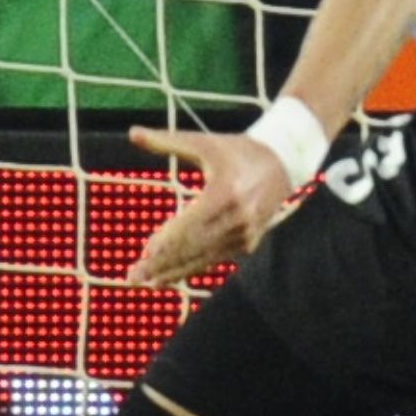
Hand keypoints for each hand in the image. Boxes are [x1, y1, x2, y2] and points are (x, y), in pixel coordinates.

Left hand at [124, 128, 297, 286]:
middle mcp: (238, 217)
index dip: (168, 239)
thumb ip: (166, 141)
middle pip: (194, 246)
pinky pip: (214, 259)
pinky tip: (168, 278)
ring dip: (173, 272)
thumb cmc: (237, 150)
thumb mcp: (204, 143)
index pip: (192, 223)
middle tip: (132, 278)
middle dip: (162, 263)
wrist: (283, 163)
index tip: (145, 253)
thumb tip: (132, 133)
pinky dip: (190, 269)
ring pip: (203, 258)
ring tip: (146, 283)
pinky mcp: (247, 242)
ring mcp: (245, 233)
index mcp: (225, 192)